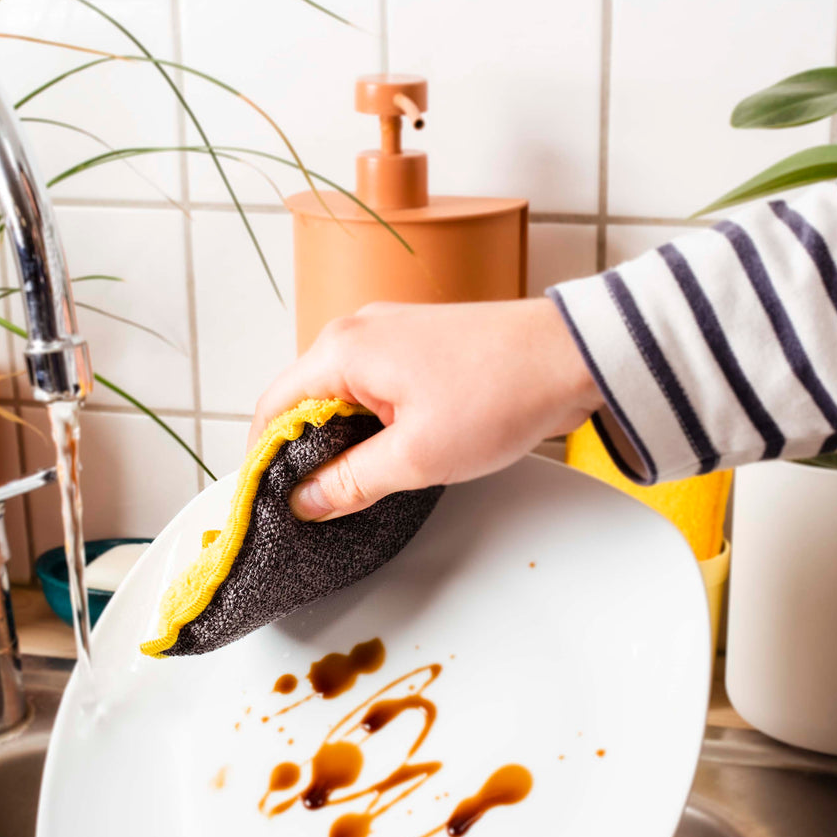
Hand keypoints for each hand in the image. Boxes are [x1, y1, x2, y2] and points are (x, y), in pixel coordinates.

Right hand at [249, 298, 601, 521]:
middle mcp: (357, 331)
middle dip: (300, 454)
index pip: (271, 408)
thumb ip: (349, 483)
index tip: (267, 504)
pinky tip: (386, 457)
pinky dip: (368, 425)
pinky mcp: (417, 346)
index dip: (261, 461)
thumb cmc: (502, 392)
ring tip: (352, 487)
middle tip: (312, 505)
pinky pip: (371, 389)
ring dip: (339, 442)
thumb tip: (303, 500)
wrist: (574, 356)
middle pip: (301, 401)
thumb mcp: (415, 457)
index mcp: (343, 349)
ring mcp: (389, 334)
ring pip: (338, 398)